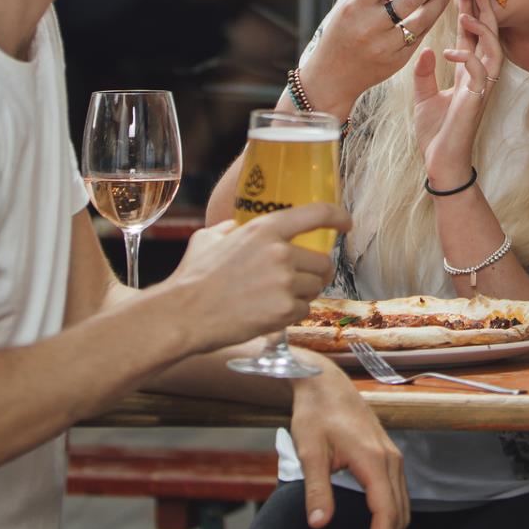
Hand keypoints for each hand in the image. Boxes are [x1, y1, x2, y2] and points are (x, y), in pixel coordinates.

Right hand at [160, 204, 350, 352]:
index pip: (317, 213)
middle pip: (323, 262)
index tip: (346, 224)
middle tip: (296, 280)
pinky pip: (304, 310)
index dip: (338, 217)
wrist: (183, 314)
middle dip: (314, 272)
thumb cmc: (192, 277)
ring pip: (315, 288)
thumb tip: (237, 227)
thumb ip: (232, 228)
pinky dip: (291, 314)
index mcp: (265, 229)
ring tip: (275, 298)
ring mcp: (285, 282)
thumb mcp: (210, 238)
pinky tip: (269, 314)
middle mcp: (281, 252)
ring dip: (302, 294)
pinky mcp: (284, 310)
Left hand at [289, 362, 408, 528]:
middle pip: (401, 511)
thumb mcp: (310, 453)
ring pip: (404, 502)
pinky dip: (393, 513)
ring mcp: (392, 456)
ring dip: (393, 527)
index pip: (386, 512)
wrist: (325, 384)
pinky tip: (377, 523)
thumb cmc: (316, 414)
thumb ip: (317, 490)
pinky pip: (399, 491)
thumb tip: (319, 523)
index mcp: (373, 460)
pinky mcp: (388, 454)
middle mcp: (390, 459)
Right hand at [298, 0, 450, 116]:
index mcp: (356, 6)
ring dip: (439, 0)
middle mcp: (370, 26)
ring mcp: (385, 45)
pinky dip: (430, 19)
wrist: (332, 76)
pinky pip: (420, 36)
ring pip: (422, 19)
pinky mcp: (396, 61)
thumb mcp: (349, 5)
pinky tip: (437, 7)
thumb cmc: (340, 33)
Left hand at [412, 0, 504, 185]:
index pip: (472, 36)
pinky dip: (467, 58)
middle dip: (482, 10)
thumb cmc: (435, 133)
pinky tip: (450, 50)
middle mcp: (479, 77)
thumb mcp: (423, 97)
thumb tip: (425, 50)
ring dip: (481, 30)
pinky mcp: (476, 101)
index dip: (469, 12)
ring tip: (464, 12)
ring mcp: (481, 89)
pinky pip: (480, 73)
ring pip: (493, 50)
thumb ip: (424, 73)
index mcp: (468, 74)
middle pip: (488, 36)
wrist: (439, 163)